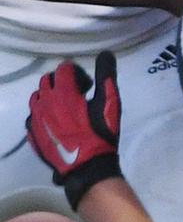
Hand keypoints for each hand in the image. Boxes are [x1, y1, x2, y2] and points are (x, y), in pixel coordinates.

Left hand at [26, 52, 121, 209]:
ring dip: (50, 96)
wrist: (86, 168)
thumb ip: (106, 77)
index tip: (89, 85)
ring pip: (37, 97)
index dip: (78, 73)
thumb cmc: (100, 135)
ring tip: (66, 108)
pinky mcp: (33, 133)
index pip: (64, 69)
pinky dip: (43, 114)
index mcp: (62, 92)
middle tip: (79, 95)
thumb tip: (106, 53)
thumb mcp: (109, 105)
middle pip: (47, 81)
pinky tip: (56, 123)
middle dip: (62, 82)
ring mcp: (35, 118)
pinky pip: (33, 116)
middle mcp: (44, 101)